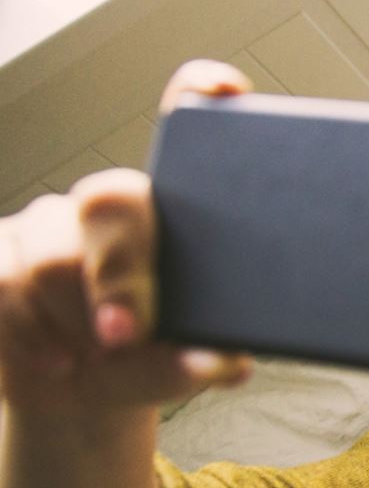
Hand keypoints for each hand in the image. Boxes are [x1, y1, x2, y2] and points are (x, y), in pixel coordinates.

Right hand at [0, 60, 254, 414]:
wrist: (77, 400)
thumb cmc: (144, 365)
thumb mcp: (179, 367)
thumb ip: (200, 359)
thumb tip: (228, 362)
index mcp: (171, 217)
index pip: (184, 136)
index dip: (197, 97)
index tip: (222, 88)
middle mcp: (106, 206)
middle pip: (110, 201)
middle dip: (120, 273)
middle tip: (126, 333)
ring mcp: (45, 224)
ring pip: (48, 257)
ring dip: (72, 324)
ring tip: (91, 358)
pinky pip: (0, 285)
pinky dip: (28, 337)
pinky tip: (52, 359)